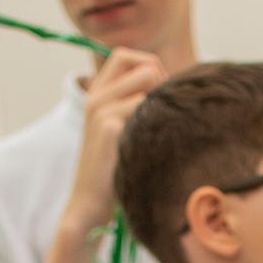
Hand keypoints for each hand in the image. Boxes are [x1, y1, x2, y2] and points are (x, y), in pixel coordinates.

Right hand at [64, 50, 166, 235]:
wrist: (89, 206)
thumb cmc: (113, 173)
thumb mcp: (119, 132)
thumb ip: (134, 106)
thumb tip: (174, 88)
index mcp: (96, 95)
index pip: (126, 56)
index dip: (150, 67)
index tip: (157, 97)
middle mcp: (96, 98)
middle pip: (145, 64)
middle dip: (163, 82)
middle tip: (163, 114)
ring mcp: (100, 110)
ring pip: (150, 79)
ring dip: (163, 102)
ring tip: (159, 131)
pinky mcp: (109, 127)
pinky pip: (148, 106)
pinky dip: (160, 122)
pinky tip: (156, 145)